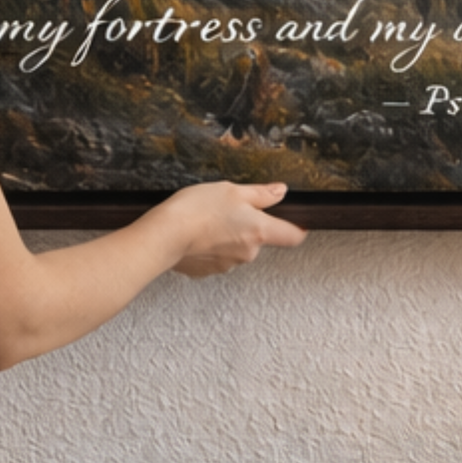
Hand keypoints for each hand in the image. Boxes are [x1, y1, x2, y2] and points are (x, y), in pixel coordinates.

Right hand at [161, 181, 307, 276]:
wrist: (163, 236)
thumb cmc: (196, 210)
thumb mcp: (233, 190)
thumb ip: (261, 193)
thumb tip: (280, 192)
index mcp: (260, 231)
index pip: (293, 236)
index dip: (298, 229)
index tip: (298, 223)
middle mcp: (248, 253)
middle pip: (259, 239)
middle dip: (248, 225)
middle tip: (229, 209)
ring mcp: (227, 265)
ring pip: (236, 248)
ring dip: (228, 236)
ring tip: (207, 220)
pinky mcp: (207, 272)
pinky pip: (216, 257)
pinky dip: (210, 247)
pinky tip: (196, 235)